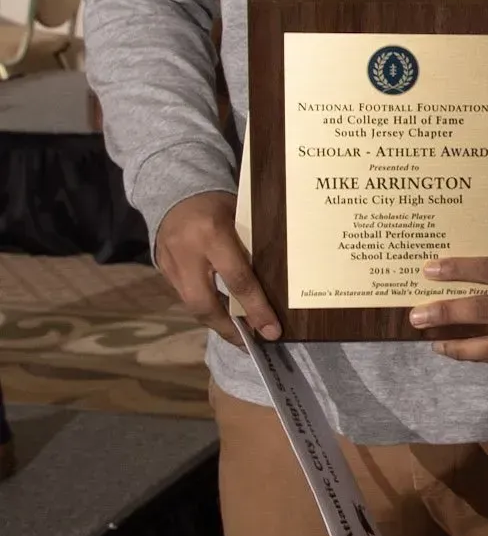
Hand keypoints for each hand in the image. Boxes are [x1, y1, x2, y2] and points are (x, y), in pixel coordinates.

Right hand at [154, 190, 279, 347]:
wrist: (175, 190)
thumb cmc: (218, 202)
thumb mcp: (240, 215)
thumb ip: (251, 246)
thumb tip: (277, 285)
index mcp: (212, 234)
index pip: (238, 280)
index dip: (256, 309)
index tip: (272, 331)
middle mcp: (188, 253)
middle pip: (205, 304)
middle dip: (229, 329)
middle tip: (251, 345)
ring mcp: (170, 264)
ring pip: (193, 305)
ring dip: (217, 323)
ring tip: (241, 337)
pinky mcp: (162, 270)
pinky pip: (186, 297)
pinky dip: (206, 308)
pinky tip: (223, 317)